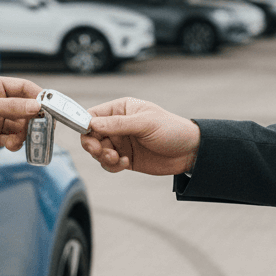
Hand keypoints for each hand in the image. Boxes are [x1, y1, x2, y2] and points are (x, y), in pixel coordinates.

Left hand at [0, 76, 43, 163]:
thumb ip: (11, 107)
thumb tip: (35, 106)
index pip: (23, 88)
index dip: (38, 96)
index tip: (49, 107)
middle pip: (26, 110)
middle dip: (33, 119)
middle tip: (40, 128)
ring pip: (21, 127)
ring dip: (24, 134)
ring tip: (17, 140)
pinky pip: (12, 139)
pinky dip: (15, 143)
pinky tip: (9, 145)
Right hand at [80, 97, 199, 175]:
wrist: (190, 152)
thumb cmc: (171, 130)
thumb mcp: (145, 123)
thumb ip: (117, 124)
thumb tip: (92, 124)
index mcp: (120, 110)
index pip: (92, 115)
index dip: (85, 125)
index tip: (87, 135)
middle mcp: (117, 126)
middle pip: (91, 135)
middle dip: (93, 145)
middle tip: (101, 151)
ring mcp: (120, 143)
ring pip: (97, 152)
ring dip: (103, 157)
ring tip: (118, 158)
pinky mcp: (124, 158)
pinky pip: (108, 164)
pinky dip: (112, 165)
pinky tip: (124, 163)